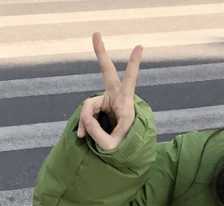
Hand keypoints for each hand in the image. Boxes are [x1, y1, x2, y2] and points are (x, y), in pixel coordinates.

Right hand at [77, 32, 142, 150]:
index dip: (133, 65)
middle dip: (101, 54)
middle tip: (96, 34)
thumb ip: (96, 131)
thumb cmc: (122, 148)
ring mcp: (106, 101)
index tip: (140, 46)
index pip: (130, 82)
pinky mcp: (98, 107)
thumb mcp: (110, 145)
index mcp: (126, 105)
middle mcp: (116, 98)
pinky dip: (83, 124)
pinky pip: (86, 112)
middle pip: (107, 73)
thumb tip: (84, 117)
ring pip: (88, 106)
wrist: (122, 152)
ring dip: (85, 121)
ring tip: (83, 136)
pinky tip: (82, 135)